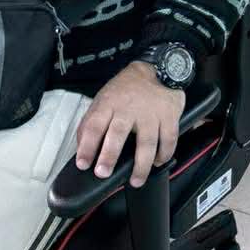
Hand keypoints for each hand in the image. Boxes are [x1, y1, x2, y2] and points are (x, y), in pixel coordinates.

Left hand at [75, 61, 185, 187]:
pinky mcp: (169, 116)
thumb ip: (91, 121)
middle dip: (109, 155)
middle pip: (118, 133)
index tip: (83, 163)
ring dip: (141, 165)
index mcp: (109, 104)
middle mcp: (129, 108)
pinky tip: (158, 162)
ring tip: (135, 180)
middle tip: (103, 173)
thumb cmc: (127, 89)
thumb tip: (81, 147)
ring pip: (146, 142)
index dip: (87, 146)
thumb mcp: (104, 98)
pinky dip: (164, 154)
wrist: (158, 68)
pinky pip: (168, 139)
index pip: (94, 125)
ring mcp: (151, 113)